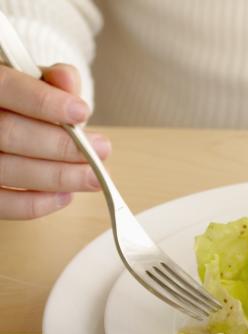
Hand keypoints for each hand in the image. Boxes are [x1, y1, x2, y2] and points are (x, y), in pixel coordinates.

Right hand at [0, 63, 110, 219]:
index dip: (45, 102)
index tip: (82, 112)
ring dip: (59, 177)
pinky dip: (37, 203)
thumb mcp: (32, 83)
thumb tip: (67, 79)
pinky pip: (3, 203)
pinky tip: (65, 196)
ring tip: (92, 176)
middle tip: (101, 151)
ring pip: (9, 169)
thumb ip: (51, 82)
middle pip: (9, 133)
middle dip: (62, 146)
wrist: (2, 121)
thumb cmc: (20, 104)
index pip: (6, 88)